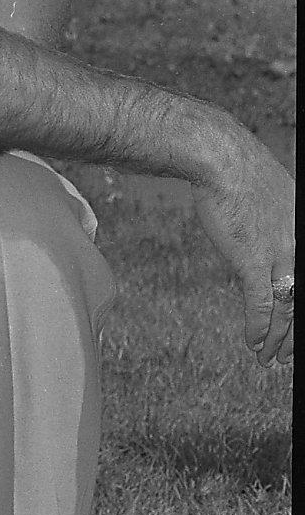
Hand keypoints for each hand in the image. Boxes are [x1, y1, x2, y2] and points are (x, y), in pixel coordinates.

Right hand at [188, 118, 294, 365]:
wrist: (218, 157)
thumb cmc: (236, 171)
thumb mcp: (269, 198)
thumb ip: (272, 225)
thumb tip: (261, 243)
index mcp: (304, 232)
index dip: (301, 311)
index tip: (293, 328)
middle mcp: (298, 247)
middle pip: (302, 301)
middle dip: (293, 333)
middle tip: (287, 354)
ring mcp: (279, 254)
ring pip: (286, 309)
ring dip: (277, 338)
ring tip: (269, 357)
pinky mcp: (253, 258)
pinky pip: (260, 304)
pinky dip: (258, 328)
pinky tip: (254, 343)